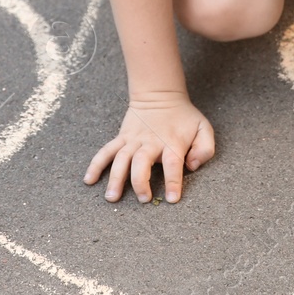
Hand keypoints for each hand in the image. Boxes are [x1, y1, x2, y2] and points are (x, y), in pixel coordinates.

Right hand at [84, 93, 214, 202]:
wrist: (160, 95)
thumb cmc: (184, 117)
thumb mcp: (203, 128)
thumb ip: (204, 148)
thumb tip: (192, 165)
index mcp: (172, 142)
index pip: (173, 164)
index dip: (173, 182)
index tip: (172, 199)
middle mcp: (150, 142)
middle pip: (142, 162)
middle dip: (140, 182)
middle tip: (143, 199)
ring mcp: (133, 140)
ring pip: (121, 159)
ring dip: (115, 178)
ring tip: (112, 197)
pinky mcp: (121, 138)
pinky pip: (106, 151)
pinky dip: (96, 164)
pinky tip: (89, 180)